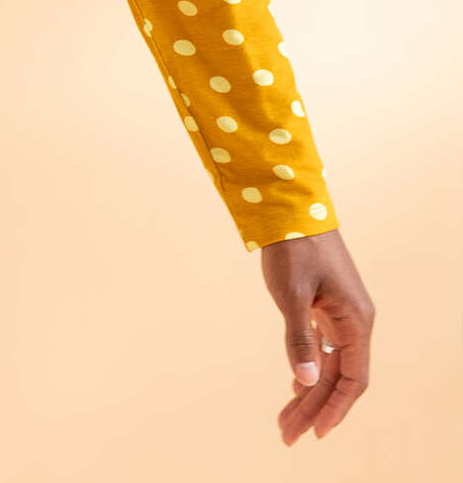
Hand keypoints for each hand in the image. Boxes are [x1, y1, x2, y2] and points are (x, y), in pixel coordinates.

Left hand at [260, 227, 373, 444]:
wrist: (290, 207)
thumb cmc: (292, 248)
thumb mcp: (293, 294)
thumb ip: (299, 339)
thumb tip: (306, 382)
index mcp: (355, 321)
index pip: (353, 380)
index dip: (336, 409)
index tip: (316, 433)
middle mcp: (354, 321)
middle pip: (339, 377)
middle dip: (315, 408)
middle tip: (288, 434)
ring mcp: (341, 313)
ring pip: (330, 364)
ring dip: (310, 391)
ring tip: (287, 419)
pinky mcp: (326, 306)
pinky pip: (324, 347)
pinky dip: (311, 368)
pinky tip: (297, 384)